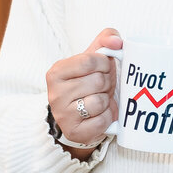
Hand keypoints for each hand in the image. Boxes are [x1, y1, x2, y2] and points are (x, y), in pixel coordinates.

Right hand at [46, 29, 120, 157]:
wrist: (78, 116)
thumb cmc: (87, 83)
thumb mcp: (92, 58)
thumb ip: (105, 40)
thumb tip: (117, 42)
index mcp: (56, 72)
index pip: (89, 60)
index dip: (104, 64)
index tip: (103, 69)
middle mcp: (55, 93)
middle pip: (97, 81)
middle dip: (106, 83)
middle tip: (102, 87)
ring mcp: (63, 114)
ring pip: (99, 101)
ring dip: (106, 101)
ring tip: (100, 100)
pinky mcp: (74, 132)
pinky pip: (102, 121)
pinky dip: (107, 117)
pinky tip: (100, 114)